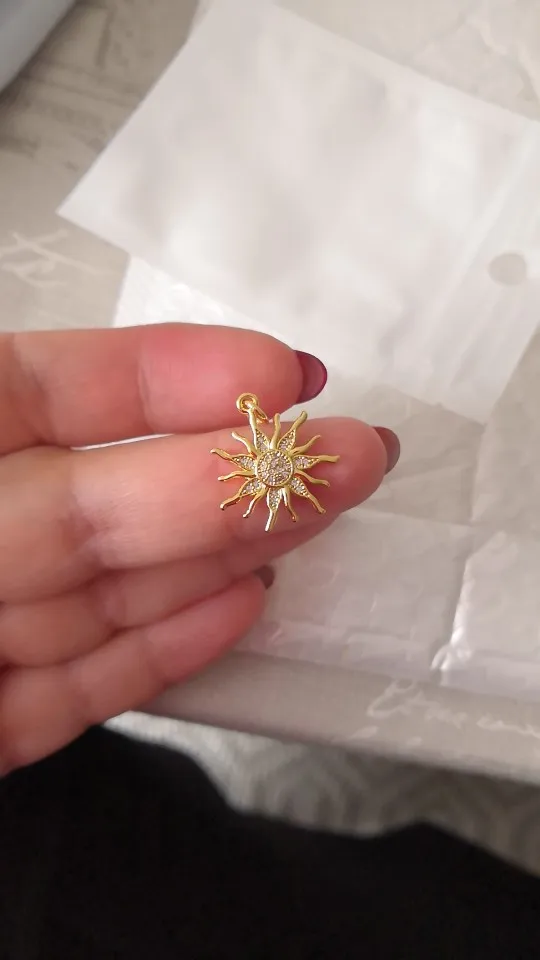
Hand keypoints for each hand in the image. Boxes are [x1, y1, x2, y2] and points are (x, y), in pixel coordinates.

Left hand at [0, 324, 394, 772]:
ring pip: (109, 588)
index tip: (276, 373)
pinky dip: (162, 652)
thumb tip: (208, 452)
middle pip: (104, 497)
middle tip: (346, 452)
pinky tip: (243, 604)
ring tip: (320, 511)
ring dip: (222, 551)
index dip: (166, 376)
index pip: (56, 390)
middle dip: (233, 472)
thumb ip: (41, 491)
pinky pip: (79, 687)